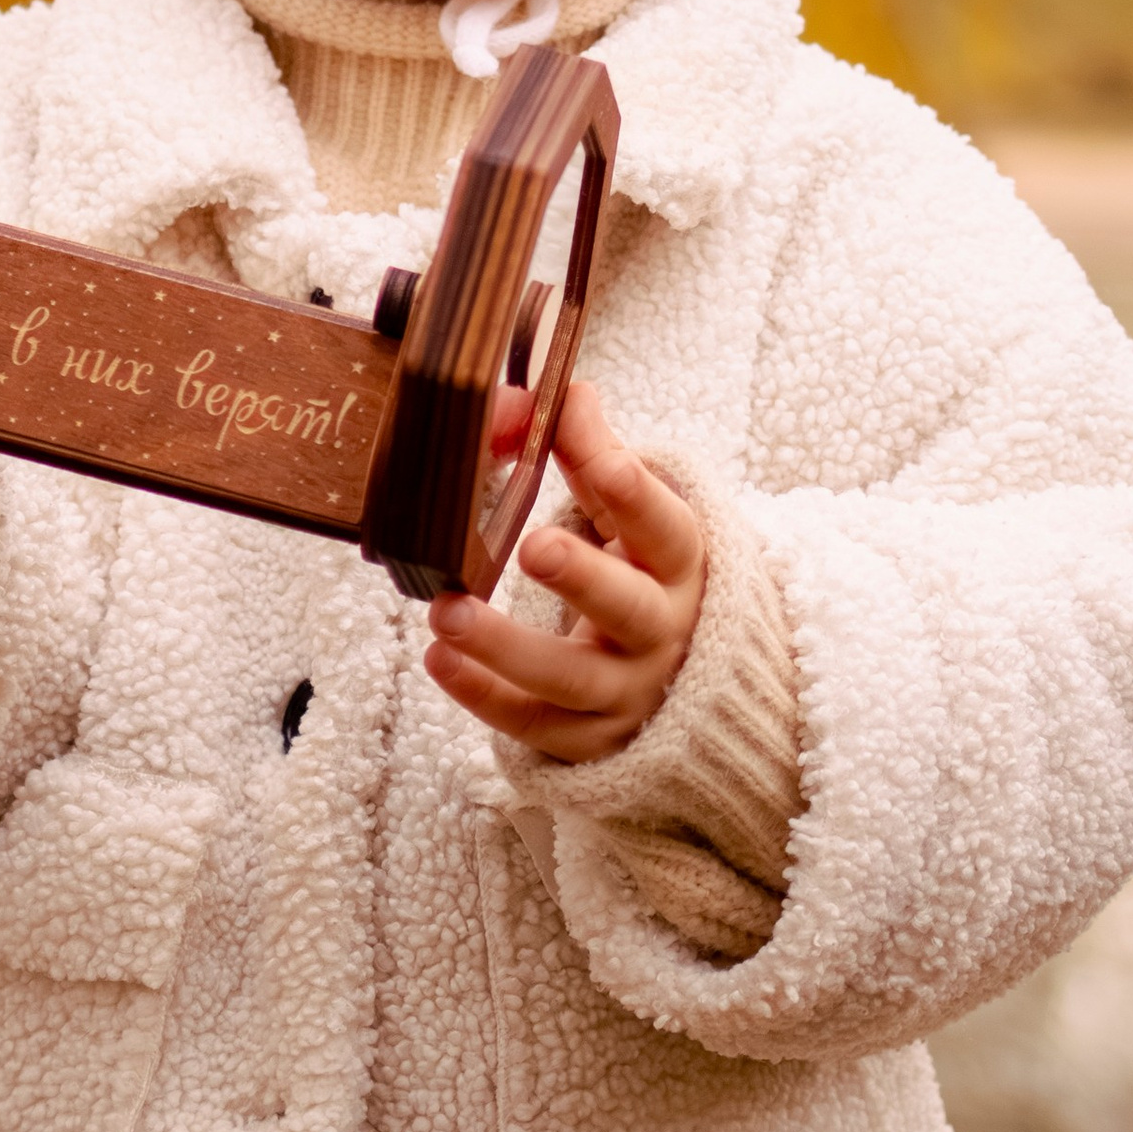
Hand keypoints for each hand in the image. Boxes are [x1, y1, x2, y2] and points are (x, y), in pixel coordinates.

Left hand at [421, 380, 704, 763]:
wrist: (692, 689)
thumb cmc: (649, 579)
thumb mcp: (639, 520)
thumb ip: (598, 457)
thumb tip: (565, 392)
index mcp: (680, 566)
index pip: (665, 526)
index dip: (633, 490)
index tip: (596, 454)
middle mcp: (662, 633)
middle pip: (628, 608)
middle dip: (583, 578)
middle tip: (532, 547)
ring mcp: (627, 693)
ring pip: (570, 678)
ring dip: (505, 647)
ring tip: (446, 612)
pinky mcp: (588, 740)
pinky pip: (534, 725)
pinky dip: (484, 697)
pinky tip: (439, 660)